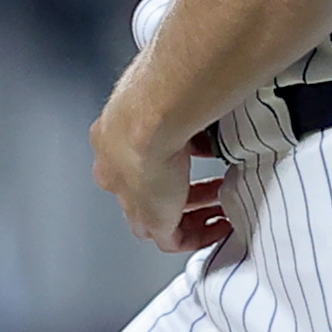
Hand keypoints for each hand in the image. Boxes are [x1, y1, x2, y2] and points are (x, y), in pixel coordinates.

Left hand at [89, 77, 230, 254]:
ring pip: (158, 214)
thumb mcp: (166, 93)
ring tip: (218, 208)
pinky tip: (216, 228)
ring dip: (190, 211)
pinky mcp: (151, 221)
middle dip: (179, 187)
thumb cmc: (157, 94)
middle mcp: (116, 169)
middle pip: (147, 188)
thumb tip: (203, 91)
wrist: (149, 117)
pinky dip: (197, 235)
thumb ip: (181, 99)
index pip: (134, 157)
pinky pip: (173, 240)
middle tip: (209, 187)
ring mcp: (132, 198)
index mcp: (113, 137)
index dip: (165, 160)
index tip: (189, 158)